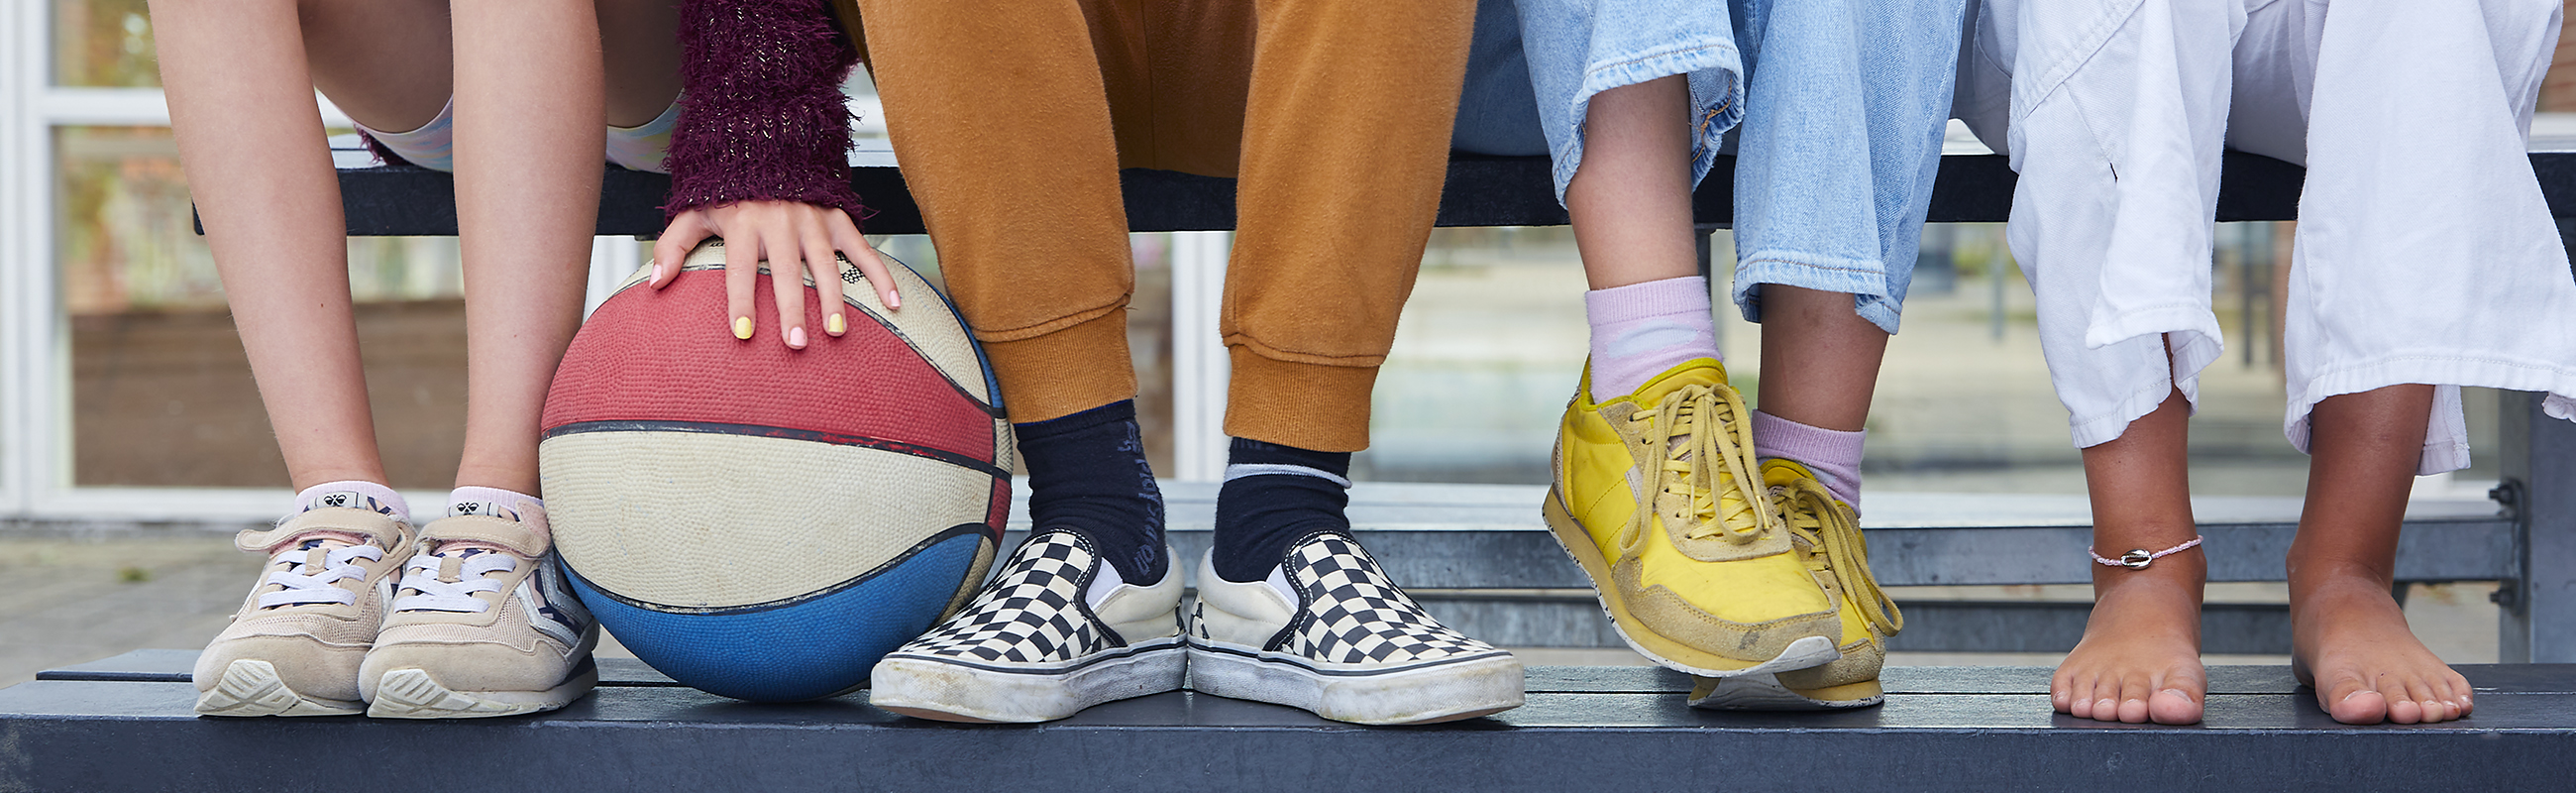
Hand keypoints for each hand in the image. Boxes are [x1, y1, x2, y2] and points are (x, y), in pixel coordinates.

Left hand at [650, 200, 900, 348]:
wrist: (766, 139)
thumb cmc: (727, 188)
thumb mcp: (694, 209)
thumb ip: (673, 245)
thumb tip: (655, 284)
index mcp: (743, 223)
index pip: (741, 268)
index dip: (741, 301)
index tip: (743, 333)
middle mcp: (780, 222)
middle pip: (785, 272)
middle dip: (791, 309)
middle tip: (795, 343)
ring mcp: (812, 220)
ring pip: (825, 265)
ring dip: (831, 299)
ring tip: (835, 331)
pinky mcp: (837, 218)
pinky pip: (863, 249)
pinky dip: (881, 275)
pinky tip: (893, 303)